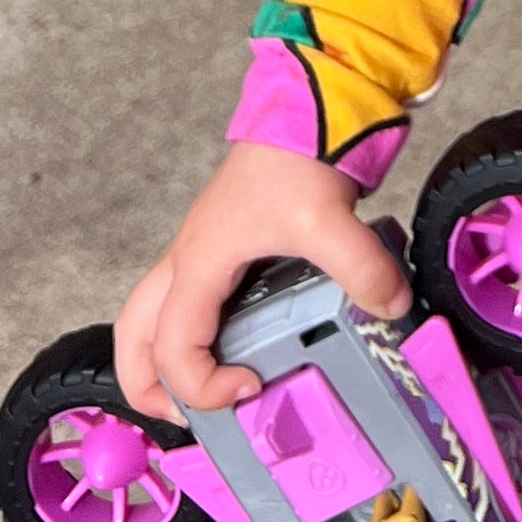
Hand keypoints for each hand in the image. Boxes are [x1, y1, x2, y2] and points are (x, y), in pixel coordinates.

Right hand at [113, 141, 408, 418]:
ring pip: (151, 316)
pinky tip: (240, 346)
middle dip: (146, 385)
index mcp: (199, 263)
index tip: (251, 387)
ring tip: (204, 394)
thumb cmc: (296, 153)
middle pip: (133, 336)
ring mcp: (204, 252)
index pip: (171, 350)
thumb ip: (362, 270)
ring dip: (162, 360)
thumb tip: (389, 310)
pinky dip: (193, 334)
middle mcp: (189, 261)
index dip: (202, 386)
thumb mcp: (330, 219)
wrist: (308, 103)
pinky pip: (187, 300)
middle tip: (187, 418)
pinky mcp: (226, 245)